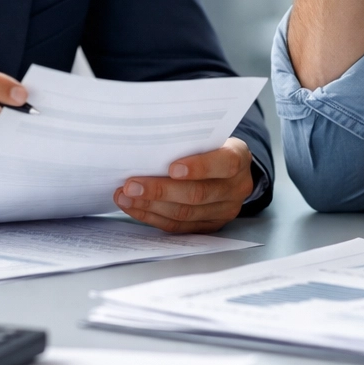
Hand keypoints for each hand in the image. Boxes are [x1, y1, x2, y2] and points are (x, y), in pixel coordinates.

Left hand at [113, 137, 255, 233]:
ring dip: (150, 206)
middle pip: (198, 194)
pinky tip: (134, 208)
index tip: (171, 168)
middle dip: (160, 191)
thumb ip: (188, 142)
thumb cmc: (209, 146)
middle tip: (131, 186)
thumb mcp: (207, 137)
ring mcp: (225, 210)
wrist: (228, 168)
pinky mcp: (210, 226)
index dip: (199, 167)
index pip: (224, 164)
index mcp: (238, 158)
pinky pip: (179, 227)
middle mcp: (236, 187)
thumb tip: (146, 147)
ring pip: (185, 214)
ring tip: (125, 197)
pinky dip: (153, 217)